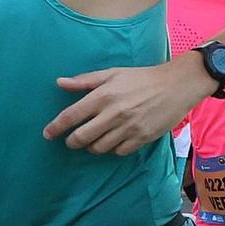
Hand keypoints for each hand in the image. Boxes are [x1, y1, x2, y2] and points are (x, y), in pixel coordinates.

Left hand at [45, 55, 210, 155]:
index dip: (56, 127)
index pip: (71, 116)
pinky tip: (113, 141)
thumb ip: (85, 81)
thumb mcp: (113, 73)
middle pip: (82, 137)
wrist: (176, 86)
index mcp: (103, 96)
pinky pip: (119, 151)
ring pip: (99, 147)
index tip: (48, 134)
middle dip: (72, 142)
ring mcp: (128, 128)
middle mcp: (113, 114)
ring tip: (94, 140)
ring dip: (92, 147)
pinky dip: (112, 149)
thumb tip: (60, 83)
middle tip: (72, 140)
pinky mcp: (142, 138)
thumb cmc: (142, 78)